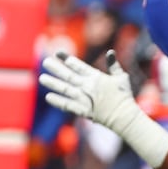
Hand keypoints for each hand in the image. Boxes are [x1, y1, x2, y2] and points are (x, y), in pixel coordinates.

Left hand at [40, 49, 167, 167]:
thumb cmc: (124, 96)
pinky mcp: (83, 110)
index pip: (79, 65)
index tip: (57, 54)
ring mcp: (84, 98)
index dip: (67, 59)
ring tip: (42, 78)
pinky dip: (58, 101)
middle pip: (68, 75)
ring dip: (53, 83)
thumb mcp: (122, 78)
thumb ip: (114, 65)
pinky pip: (67, 105)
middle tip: (45, 62)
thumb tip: (110, 52)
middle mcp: (88, 86)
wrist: (124, 116)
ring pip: (65, 89)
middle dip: (56, 68)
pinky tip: (49, 97)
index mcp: (97, 77)